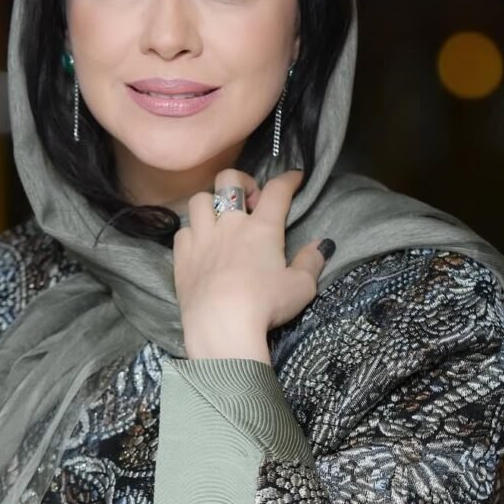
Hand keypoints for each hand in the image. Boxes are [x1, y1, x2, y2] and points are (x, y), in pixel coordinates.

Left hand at [173, 167, 333, 346]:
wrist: (221, 325)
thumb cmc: (265, 305)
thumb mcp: (301, 287)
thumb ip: (311, 262)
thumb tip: (320, 245)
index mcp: (262, 228)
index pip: (277, 191)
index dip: (288, 179)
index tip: (295, 177)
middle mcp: (229, 224)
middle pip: (228, 180)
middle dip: (241, 181)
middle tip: (250, 201)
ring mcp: (202, 238)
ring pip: (199, 200)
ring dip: (211, 204)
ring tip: (220, 220)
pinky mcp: (182, 257)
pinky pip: (183, 230)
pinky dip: (193, 232)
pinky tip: (200, 245)